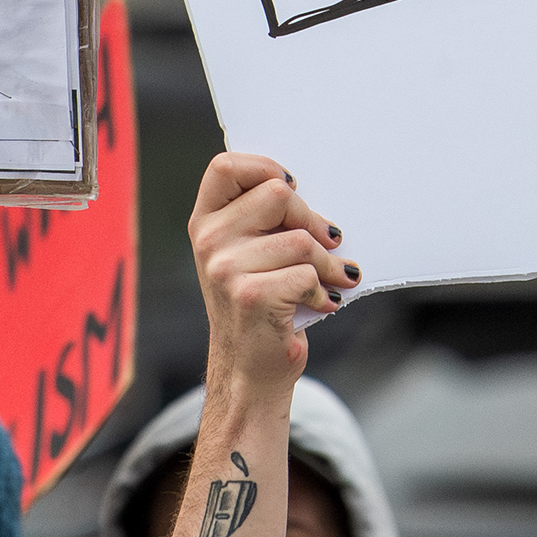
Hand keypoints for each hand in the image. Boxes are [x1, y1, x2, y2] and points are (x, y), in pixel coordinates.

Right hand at [191, 151, 355, 399]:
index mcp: (205, 222)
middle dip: (314, 220)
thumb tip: (309, 190)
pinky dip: (323, 291)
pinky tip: (317, 304)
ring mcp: (225, 269)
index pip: (226, 166)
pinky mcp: (250, 296)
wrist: (249, 370)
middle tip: (330, 241)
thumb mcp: (249, 253)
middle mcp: (208, 242)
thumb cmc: (261, 303)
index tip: (292, 189)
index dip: (265, 167)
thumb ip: (263, 219)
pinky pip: (308, 275)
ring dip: (327, 264)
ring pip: (302, 240)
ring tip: (331, 279)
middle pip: (278, 194)